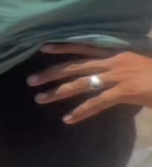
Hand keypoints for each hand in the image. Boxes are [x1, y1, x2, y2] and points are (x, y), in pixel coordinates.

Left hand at [30, 44, 151, 123]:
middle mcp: (114, 62)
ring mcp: (119, 76)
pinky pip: (98, 102)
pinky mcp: (125, 91)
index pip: (84, 48)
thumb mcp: (136, 65)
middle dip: (51, 73)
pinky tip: (68, 119)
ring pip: (82, 83)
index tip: (42, 47)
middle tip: (30, 81)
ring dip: (59, 92)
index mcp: (117, 54)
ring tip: (40, 99)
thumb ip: (118, 67)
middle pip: (76, 66)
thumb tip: (103, 73)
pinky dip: (82, 111)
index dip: (63, 47)